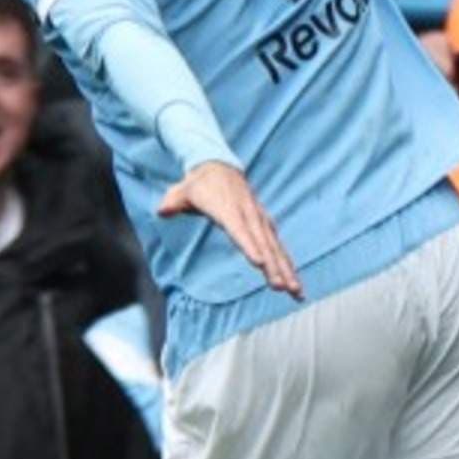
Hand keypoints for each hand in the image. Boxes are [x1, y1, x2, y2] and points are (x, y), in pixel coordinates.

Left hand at [159, 161, 297, 295]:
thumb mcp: (181, 190)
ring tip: (296, 291)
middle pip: (264, 244)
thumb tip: (162, 210)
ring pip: (275, 248)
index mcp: (228, 209)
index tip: (260, 263)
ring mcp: (259, 220)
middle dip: (274, 266)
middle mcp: (249, 215)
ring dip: (287, 270)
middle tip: (281, 287)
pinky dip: (287, 263)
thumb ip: (173, 201)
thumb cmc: (198, 184)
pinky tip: (293, 280)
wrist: (219, 166)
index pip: (240, 230)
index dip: (250, 246)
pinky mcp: (264, 224)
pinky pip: (278, 246)